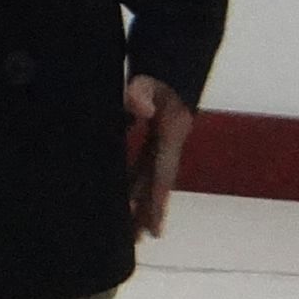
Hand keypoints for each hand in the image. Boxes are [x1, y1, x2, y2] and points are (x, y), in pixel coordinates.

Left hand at [123, 75, 194, 239]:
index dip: (158, 204)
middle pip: (157, 183)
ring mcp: (163, 141)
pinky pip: (144, 164)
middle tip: (138, 241)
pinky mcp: (155, 136)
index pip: (163, 175)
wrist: (174, 57)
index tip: (155, 232)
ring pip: (151, 176)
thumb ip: (141, 91)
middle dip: (147, 211)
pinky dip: (135, 181)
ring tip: (132, 227)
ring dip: (141, 200)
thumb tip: (138, 109)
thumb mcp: (150, 78)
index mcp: (171, 136)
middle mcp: (169, 143)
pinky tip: (123, 192)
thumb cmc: (161, 71)